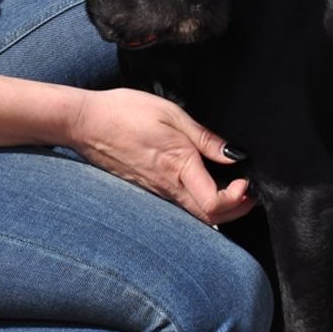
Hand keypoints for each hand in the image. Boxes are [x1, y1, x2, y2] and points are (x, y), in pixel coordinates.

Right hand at [70, 88, 254, 224]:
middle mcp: (167, 187)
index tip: (245, 181)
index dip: (238, 200)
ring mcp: (156, 192)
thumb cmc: (126, 112)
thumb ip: (205, 138)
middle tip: (247, 191)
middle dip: (237, 210)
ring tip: (231, 187)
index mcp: (178, 166)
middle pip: (210, 219)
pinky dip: (199, 203)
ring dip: (220, 208)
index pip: (214, 205)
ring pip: (195, 215)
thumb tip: (234, 155)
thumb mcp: (172, 114)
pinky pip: (179, 206)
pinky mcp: (147, 190)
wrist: (85, 123)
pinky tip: (203, 184)